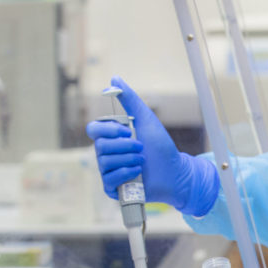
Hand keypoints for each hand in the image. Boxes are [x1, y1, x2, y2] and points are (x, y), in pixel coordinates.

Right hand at [85, 76, 218, 215]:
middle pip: (100, 146)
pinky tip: (137, 173)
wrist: (175, 172)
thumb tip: (115, 79)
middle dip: (125, 146)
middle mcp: (107, 154)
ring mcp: (109, 171)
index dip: (108, 129)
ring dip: (128, 160)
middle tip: (141, 148)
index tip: (128, 130)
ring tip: (143, 161)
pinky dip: (126, 174)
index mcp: (112, 138)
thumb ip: (130, 100)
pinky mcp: (113, 188)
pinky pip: (108, 180)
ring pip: (104, 162)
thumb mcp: (146, 119)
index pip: (93, 129)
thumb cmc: (161, 147)